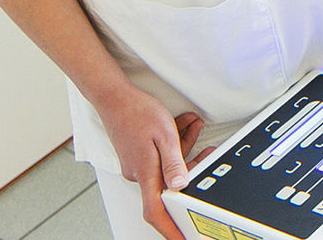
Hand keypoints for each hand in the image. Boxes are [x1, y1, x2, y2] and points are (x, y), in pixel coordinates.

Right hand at [94, 84, 214, 239]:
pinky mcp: (139, 154)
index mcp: (145, 173)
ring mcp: (138, 164)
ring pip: (169, 164)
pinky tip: (185, 125)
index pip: (156, 211)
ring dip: (185, 148)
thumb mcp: (164, 135)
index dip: (169, 229)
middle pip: (170, 184)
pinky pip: (162, 155)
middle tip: (208, 154)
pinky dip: (175, 143)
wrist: (115, 97)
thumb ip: (174, 161)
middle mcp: (139, 173)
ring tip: (194, 127)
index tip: (181, 238)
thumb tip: (181, 184)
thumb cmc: (137, 113)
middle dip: (191, 169)